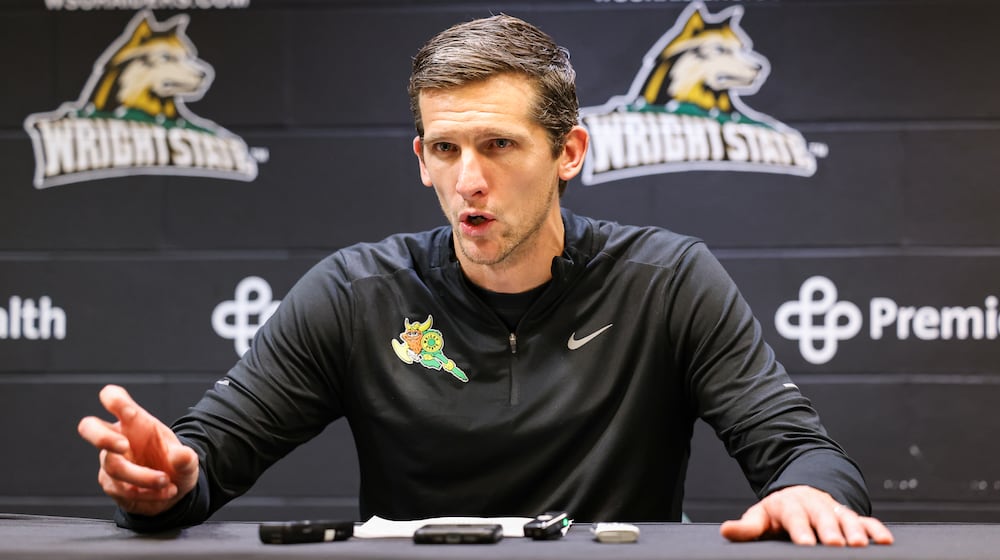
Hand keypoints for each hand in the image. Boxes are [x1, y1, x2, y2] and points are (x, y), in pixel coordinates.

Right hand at [77, 384, 199, 515]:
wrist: (172, 490)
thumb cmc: (174, 464)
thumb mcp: (187, 461)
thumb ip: (186, 458)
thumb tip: (182, 456)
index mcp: (136, 422)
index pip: (116, 400)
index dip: (112, 398)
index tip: (113, 399)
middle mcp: (119, 438)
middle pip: (90, 427)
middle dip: (101, 436)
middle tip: (123, 446)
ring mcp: (111, 461)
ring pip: (114, 467)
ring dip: (144, 478)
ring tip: (167, 483)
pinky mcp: (111, 484)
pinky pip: (123, 490)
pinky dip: (146, 494)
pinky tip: (163, 493)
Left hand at [719, 485, 893, 545]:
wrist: (800, 494)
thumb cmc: (779, 512)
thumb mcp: (760, 517)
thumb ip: (747, 527)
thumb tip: (726, 531)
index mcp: (790, 506)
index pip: (794, 518)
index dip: (801, 531)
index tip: (806, 543)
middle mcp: (814, 506)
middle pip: (823, 518)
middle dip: (831, 531)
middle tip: (837, 545)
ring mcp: (834, 510)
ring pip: (847, 519)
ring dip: (855, 531)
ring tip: (860, 545)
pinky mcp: (850, 515)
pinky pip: (866, 520)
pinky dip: (876, 529)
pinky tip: (885, 541)